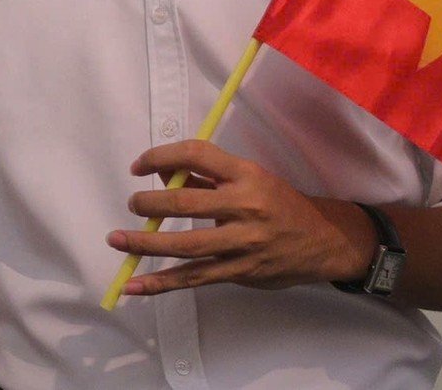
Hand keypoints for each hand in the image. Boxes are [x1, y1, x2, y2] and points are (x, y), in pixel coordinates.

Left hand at [106, 140, 372, 297]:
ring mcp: (244, 243)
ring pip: (186, 245)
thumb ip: (208, 176)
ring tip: (117, 240)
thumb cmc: (279, 204)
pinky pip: (195, 278)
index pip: (196, 155)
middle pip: (186, 201)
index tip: (138, 166)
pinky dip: (162, 284)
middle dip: (151, 203)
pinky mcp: (241, 271)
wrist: (324, 241)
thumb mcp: (250, 178)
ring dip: (145, 244)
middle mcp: (245, 206)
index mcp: (246, 174)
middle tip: (133, 204)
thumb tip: (161, 174)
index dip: (161, 156)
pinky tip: (135, 286)